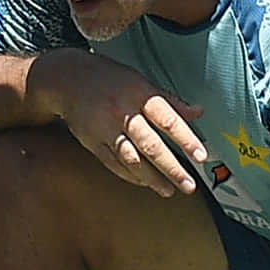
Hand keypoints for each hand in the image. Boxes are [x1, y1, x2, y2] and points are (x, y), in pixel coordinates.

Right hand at [39, 53, 209, 195]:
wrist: (67, 78)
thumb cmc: (110, 78)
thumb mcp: (141, 81)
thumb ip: (170, 100)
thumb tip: (198, 111)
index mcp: (139, 95)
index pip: (167, 120)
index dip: (186, 139)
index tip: (201, 156)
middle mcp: (123, 113)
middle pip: (151, 146)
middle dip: (172, 168)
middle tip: (189, 185)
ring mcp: (105, 129)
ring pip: (132, 159)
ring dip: (152, 178)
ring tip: (169, 190)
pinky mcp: (92, 142)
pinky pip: (113, 164)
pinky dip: (130, 175)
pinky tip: (145, 183)